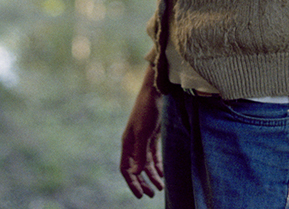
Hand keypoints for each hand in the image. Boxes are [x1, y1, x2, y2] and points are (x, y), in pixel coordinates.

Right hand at [120, 66, 164, 197]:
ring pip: (146, 164)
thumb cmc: (146, 111)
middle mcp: (133, 144)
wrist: (155, 93)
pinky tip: (162, 173)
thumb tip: (136, 173)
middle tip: (151, 194)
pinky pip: (153, 156)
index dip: (132, 183)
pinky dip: (157, 165)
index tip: (140, 195)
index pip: (126, 169)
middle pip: (136, 168)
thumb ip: (140, 154)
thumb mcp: (143, 133)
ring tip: (160, 187)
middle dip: (143, 182)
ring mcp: (143, 140)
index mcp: (127, 144)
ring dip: (152, 176)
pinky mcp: (152, 136)